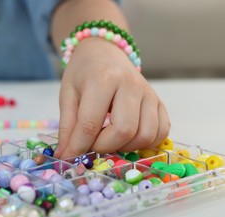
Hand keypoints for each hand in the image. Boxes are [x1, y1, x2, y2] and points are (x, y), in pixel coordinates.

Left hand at [54, 38, 169, 158]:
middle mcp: (130, 85)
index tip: (69, 156)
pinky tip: (128, 137)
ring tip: (109, 139)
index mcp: (103, 79)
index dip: (79, 146)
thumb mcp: (67, 95)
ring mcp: (149, 93)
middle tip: (92, 142)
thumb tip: (64, 156)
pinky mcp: (159, 102)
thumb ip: (67, 127)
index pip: (91, 124)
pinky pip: (161, 132)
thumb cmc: (83, 74)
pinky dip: (145, 143)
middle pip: (124, 131)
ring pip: (145, 135)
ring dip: (125, 147)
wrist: (104, 52)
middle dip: (104, 146)